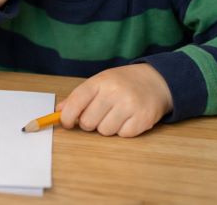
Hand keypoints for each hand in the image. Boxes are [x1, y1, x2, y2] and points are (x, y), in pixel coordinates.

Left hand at [56, 63, 173, 137]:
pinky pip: (122, 135)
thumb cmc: (123, 83)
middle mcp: (114, 92)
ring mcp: (130, 106)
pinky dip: (123, 130)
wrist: (157, 81)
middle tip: (98, 115)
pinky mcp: (143, 119)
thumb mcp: (100, 82)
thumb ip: (79, 96)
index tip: (66, 123)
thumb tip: (59, 111)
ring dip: (107, 127)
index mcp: (100, 81)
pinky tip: (128, 118)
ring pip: (104, 131)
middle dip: (89, 123)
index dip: (66, 117)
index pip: (76, 102)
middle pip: (88, 122)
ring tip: (116, 115)